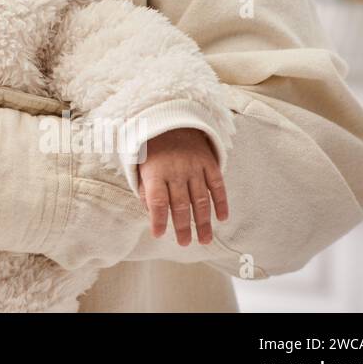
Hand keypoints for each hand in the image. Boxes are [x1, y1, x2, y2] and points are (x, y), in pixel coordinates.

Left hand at [136, 128, 229, 245]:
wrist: (171, 120)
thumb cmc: (153, 149)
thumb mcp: (141, 165)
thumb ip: (146, 189)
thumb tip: (151, 214)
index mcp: (155, 171)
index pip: (156, 201)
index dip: (158, 219)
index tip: (159, 235)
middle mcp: (176, 170)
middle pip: (180, 204)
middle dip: (182, 227)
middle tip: (184, 243)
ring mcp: (194, 166)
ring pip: (200, 200)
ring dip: (203, 222)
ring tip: (204, 240)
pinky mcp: (209, 162)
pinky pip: (217, 186)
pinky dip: (221, 203)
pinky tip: (222, 219)